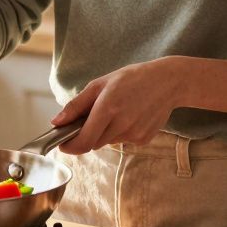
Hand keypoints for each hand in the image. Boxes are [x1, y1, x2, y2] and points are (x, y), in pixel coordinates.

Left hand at [51, 57, 186, 154]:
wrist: (169, 82)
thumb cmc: (132, 79)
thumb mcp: (100, 84)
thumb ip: (76, 105)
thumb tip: (56, 122)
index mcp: (108, 108)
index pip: (83, 141)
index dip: (69, 147)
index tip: (62, 144)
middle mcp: (122, 124)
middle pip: (93, 142)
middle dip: (87, 134)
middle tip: (93, 116)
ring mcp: (135, 134)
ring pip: (107, 142)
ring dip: (104, 132)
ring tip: (116, 111)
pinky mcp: (144, 139)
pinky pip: (123, 141)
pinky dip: (120, 132)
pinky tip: (130, 116)